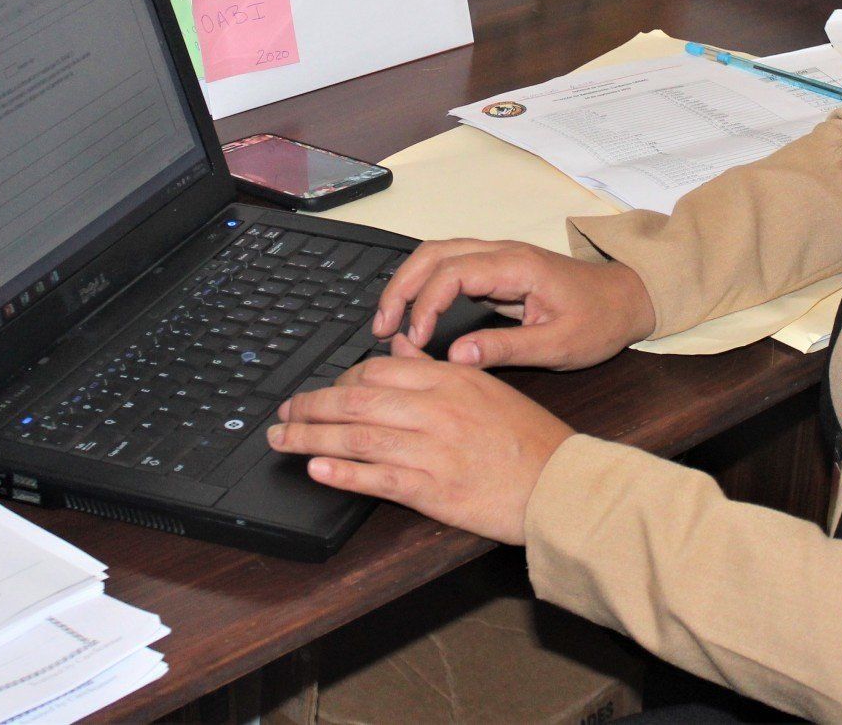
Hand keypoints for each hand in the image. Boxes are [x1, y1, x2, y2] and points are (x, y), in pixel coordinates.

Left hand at [268, 337, 573, 543]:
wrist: (559, 485)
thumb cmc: (530, 440)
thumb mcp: (487, 388)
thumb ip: (438, 369)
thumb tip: (400, 351)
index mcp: (450, 380)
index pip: (378, 370)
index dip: (340, 380)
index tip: (323, 392)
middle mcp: (436, 410)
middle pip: (355, 400)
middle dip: (310, 406)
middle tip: (282, 413)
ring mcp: (432, 450)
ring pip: (357, 436)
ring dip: (311, 437)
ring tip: (282, 439)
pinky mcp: (433, 490)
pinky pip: (376, 478)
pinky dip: (342, 472)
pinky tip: (317, 469)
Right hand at [373, 239, 653, 371]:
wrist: (626, 300)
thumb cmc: (599, 320)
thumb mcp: (559, 344)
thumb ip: (507, 348)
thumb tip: (456, 357)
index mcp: (517, 265)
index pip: (453, 272)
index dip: (425, 304)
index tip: (415, 340)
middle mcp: (502, 253)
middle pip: (434, 254)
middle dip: (401, 286)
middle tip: (381, 328)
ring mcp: (497, 258)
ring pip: (437, 256)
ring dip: (407, 284)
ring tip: (388, 323)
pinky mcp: (496, 271)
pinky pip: (448, 269)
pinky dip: (423, 287)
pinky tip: (412, 317)